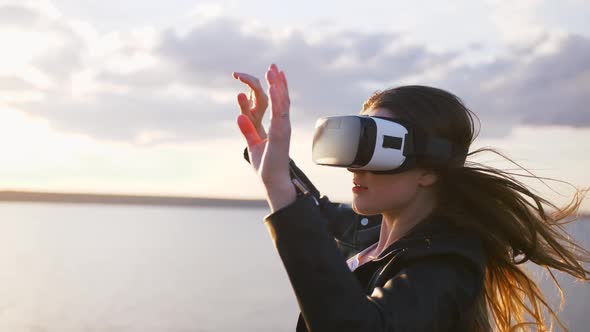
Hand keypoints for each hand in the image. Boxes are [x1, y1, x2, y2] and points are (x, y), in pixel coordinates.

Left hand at [235, 64, 295, 211]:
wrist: (273, 181)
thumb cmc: (266, 166)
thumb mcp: (253, 144)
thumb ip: (247, 129)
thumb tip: (238, 115)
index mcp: (278, 127)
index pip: (280, 104)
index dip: (278, 88)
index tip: (275, 74)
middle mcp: (283, 125)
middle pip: (283, 99)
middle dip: (279, 81)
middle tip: (274, 65)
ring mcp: (283, 129)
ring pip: (283, 102)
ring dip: (278, 85)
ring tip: (273, 70)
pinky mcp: (281, 134)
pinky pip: (280, 113)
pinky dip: (278, 99)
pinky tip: (274, 87)